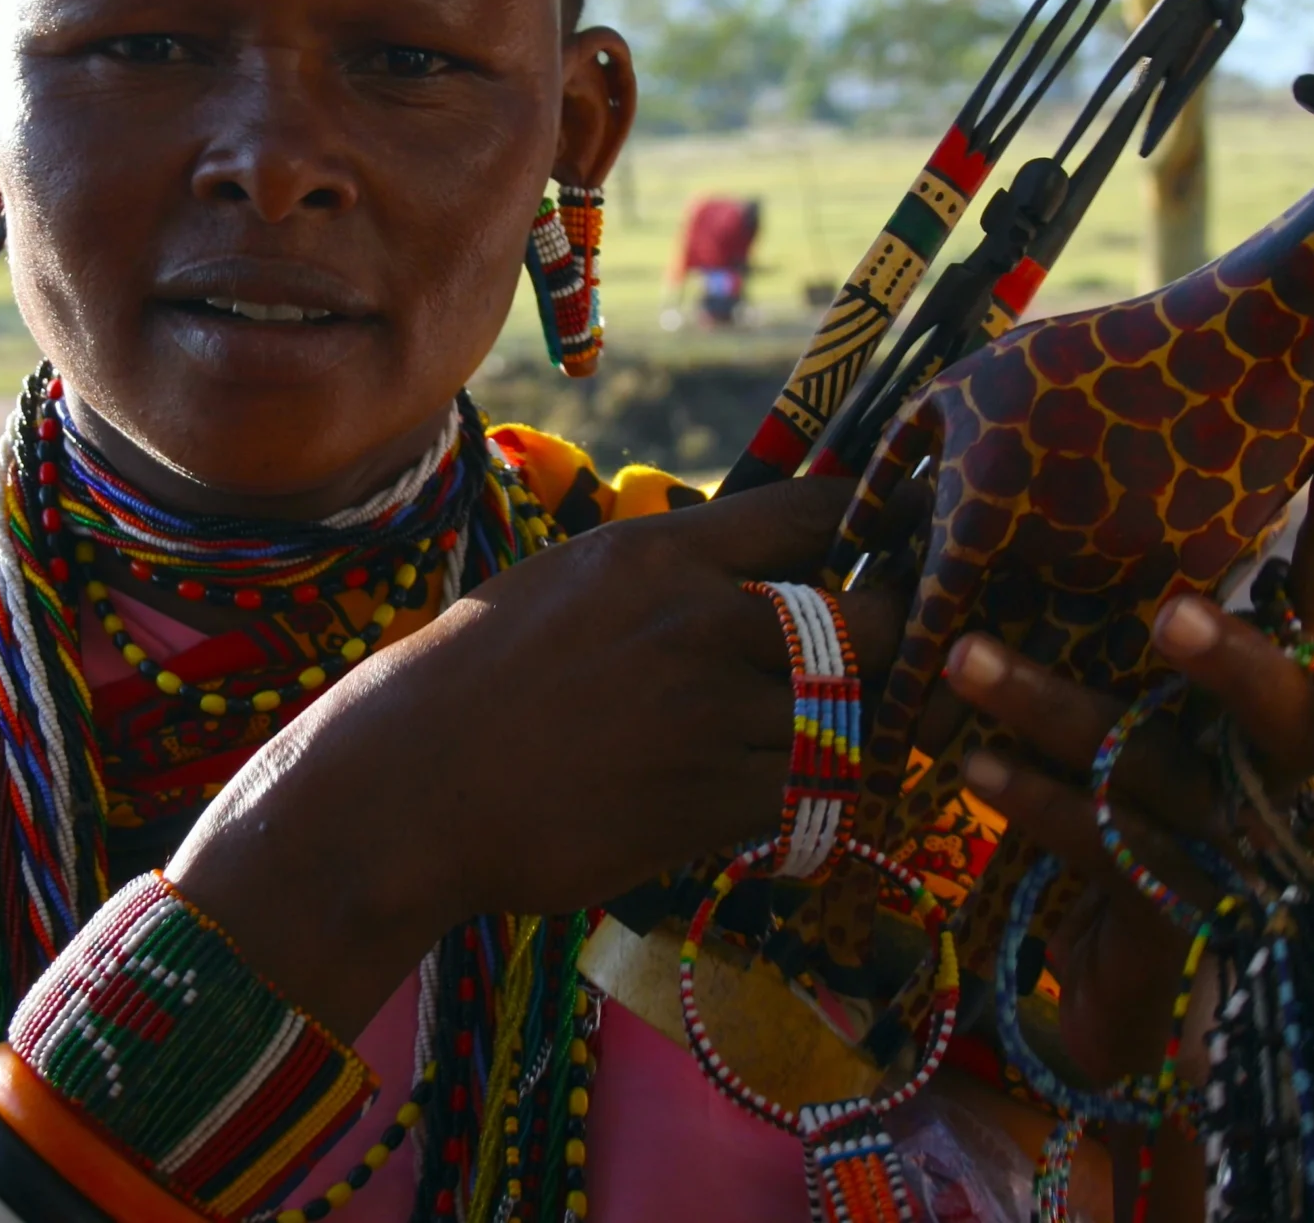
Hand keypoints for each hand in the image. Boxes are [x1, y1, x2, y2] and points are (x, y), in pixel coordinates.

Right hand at [171, 473, 908, 1035]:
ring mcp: (712, 714)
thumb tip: (747, 560)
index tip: (905, 533)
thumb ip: (665, 571)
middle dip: (902, 637)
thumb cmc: (470, 682)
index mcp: (661, 552)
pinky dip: (813, 801)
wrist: (408, 790)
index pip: (816, 511)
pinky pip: (812, 796)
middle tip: (903, 654)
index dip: (876, 521)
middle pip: (873, 616)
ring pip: (852, 719)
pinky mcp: (710, 802)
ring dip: (856, 735)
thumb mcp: (567, 583)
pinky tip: (785, 801)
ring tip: (843, 739)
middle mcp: (702, 621)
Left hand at [944, 435, 1313, 1086]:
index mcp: (1295, 719)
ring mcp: (1248, 862)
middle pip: (1289, 713)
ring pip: (1158, 770)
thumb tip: (1058, 493)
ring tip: (963, 655)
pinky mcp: (1184, 925)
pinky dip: (1033, 801)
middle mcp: (1294, 788)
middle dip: (1230, 658)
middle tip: (1163, 611)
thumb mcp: (1140, 716)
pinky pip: (1107, 848)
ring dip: (1053, 706)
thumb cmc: (1131, 815)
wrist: (1130, 1005)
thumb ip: (1131, 633)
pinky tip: (964, 766)